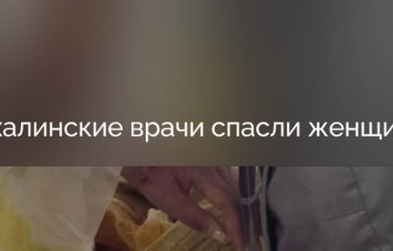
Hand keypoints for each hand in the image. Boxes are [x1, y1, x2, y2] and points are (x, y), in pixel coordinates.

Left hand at [121, 166, 243, 247]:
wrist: (141, 150)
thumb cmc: (151, 173)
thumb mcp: (166, 198)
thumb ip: (194, 216)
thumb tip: (220, 234)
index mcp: (203, 172)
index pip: (228, 203)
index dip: (238, 225)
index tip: (244, 244)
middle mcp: (214, 162)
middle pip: (238, 192)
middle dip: (247, 217)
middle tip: (251, 238)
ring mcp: (215, 158)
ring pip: (237, 182)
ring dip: (244, 205)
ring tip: (248, 226)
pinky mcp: (213, 158)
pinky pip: (231, 176)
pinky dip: (237, 193)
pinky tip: (237, 205)